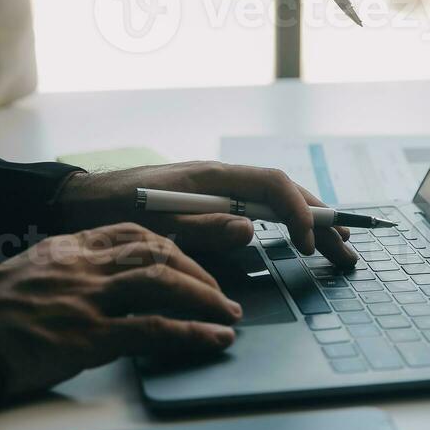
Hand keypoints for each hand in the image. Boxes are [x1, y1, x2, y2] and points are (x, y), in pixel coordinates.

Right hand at [0, 224, 241, 401]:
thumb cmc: (0, 314)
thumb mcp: (36, 273)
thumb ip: (76, 269)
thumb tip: (116, 278)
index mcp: (71, 248)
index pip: (134, 232)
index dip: (174, 245)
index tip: (195, 260)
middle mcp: (83, 266)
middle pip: (157, 251)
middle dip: (198, 272)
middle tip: (221, 294)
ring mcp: (87, 299)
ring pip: (163, 282)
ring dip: (205, 298)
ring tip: (227, 315)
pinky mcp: (89, 336)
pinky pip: (154, 329)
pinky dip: (193, 333)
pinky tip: (214, 340)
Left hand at [54, 162, 358, 267]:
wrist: (80, 203)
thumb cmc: (113, 210)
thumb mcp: (155, 224)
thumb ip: (202, 227)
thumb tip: (250, 229)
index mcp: (213, 176)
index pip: (273, 186)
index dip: (298, 213)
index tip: (308, 246)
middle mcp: (224, 180)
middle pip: (286, 195)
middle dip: (322, 222)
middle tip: (348, 253)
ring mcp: (221, 192)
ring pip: (279, 205)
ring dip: (312, 226)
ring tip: (339, 249)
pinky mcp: (214, 206)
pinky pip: (263, 213)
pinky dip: (289, 228)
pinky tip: (301, 243)